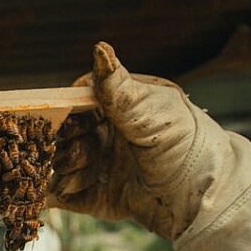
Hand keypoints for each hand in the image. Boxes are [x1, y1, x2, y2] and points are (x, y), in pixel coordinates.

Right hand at [49, 42, 241, 239]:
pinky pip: (64, 196)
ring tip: (84, 176)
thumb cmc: (188, 149)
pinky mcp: (96, 197)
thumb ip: (118, 89)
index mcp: (119, 108)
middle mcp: (107, 135)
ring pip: (62, 164)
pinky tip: (46, 196)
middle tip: (83, 151)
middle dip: (65, 143)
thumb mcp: (153, 114)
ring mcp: (101, 166)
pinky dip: (53, 196)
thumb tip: (99, 48)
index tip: (68, 119)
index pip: (78, 102)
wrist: (204, 201)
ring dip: (66, 170)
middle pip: (65, 134)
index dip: (67, 110)